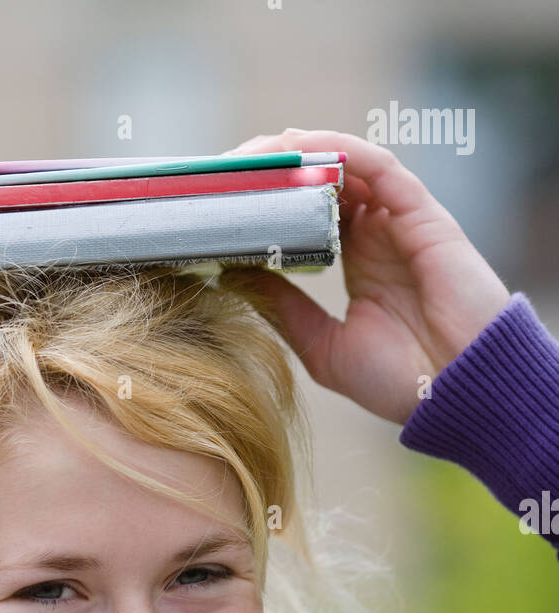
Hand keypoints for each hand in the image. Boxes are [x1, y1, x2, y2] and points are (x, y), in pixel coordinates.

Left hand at [218, 128, 510, 424]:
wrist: (457, 394)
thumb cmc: (400, 382)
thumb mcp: (322, 347)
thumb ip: (283, 308)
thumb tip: (232, 275)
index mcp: (358, 262)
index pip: (308, 213)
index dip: (270, 202)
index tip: (226, 201)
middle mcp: (378, 233)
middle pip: (324, 182)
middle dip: (278, 170)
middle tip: (230, 168)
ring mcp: (400, 221)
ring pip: (348, 166)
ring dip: (303, 153)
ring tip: (259, 150)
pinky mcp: (422, 214)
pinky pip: (381, 166)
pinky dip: (344, 151)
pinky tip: (307, 147)